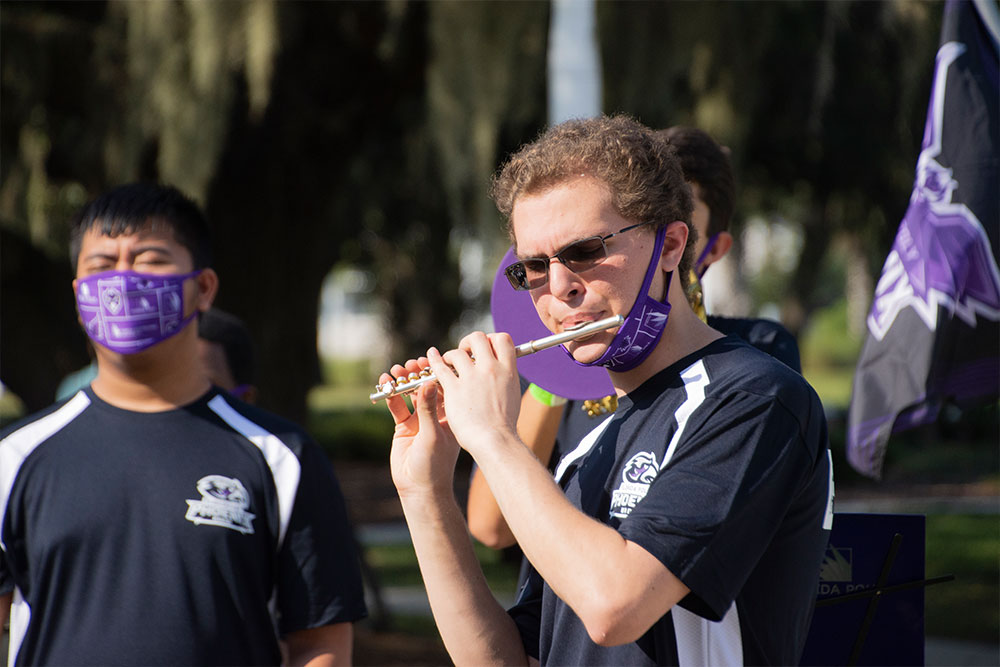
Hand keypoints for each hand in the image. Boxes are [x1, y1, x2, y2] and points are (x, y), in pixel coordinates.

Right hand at [383, 358, 459, 499]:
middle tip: (411, 364)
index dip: (437, 372)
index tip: (429, 360)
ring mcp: (419, 420)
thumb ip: (428, 409)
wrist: (420, 489)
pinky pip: (396, 406)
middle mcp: (436, 415)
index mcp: (451, 415)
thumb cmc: (435, 465)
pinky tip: (385, 383)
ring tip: (396, 370)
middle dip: (418, 374)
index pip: (445, 387)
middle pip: (426, 387)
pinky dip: (390, 395)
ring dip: (403, 381)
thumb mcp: (433, 434)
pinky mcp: (403, 426)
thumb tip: (429, 381)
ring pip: (410, 394)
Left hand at [427, 332, 520, 455]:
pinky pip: (440, 367)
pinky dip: (434, 360)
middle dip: (471, 341)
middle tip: (466, 351)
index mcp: (508, 371)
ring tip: (448, 361)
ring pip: (458, 352)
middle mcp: (491, 369)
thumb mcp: (513, 397)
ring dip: (452, 354)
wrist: (495, 441)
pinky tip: (432, 356)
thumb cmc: (504, 426)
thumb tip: (503, 373)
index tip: (485, 347)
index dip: (492, 339)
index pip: (503, 340)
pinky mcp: (454, 388)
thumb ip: (506, 381)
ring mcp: (472, 378)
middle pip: (479, 338)